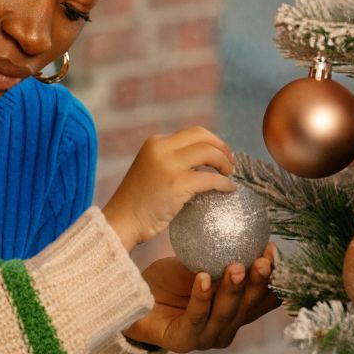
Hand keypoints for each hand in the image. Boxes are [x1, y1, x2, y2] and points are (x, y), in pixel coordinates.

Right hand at [102, 126, 235, 250]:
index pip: (192, 133)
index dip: (212, 141)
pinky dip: (224, 183)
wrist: (123, 220)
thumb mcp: (152, 169)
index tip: (222, 153)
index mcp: (155, 143)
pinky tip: (229, 189)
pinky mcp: (177, 184)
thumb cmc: (138, 201)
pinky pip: (211, 179)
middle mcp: (161, 148)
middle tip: (230, 163)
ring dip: (224, 163)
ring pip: (209, 153)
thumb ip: (171, 159)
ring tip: (229, 175)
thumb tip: (203, 159)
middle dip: (222, 147)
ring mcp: (169, 165)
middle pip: (202, 137)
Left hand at [123, 244, 281, 353]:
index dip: (272, 278)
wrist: (131, 298)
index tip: (273, 252)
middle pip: (249, 307)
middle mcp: (225, 327)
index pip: (263, 298)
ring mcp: (205, 338)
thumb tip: (246, 229)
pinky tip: (202, 278)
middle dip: (258, 282)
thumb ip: (221, 259)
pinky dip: (201, 297)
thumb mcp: (199, 265)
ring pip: (225, 313)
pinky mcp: (182, 341)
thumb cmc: (167, 282)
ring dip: (232, 289)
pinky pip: (196, 317)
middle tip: (263, 259)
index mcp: (235, 311)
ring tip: (236, 266)